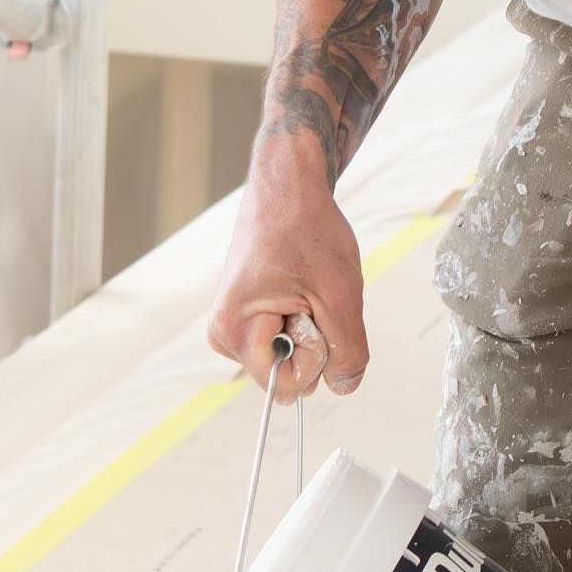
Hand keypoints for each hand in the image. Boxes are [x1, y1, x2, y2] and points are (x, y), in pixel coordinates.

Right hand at [208, 136, 368, 403]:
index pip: (286, 387)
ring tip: (302, 285)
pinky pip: (283, 341)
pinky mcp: (242, 320)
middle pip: (286, 374)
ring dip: (309, 328)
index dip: (315, 358)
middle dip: (312, 340)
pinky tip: (296, 286)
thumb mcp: (341, 295)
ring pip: (288, 357)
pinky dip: (301, 318)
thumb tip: (345, 386)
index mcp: (235, 332)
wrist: (287, 185)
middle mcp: (224, 335)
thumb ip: (348, 351)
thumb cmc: (306, 226)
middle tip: (309, 293)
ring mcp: (231, 328)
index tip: (313, 312)